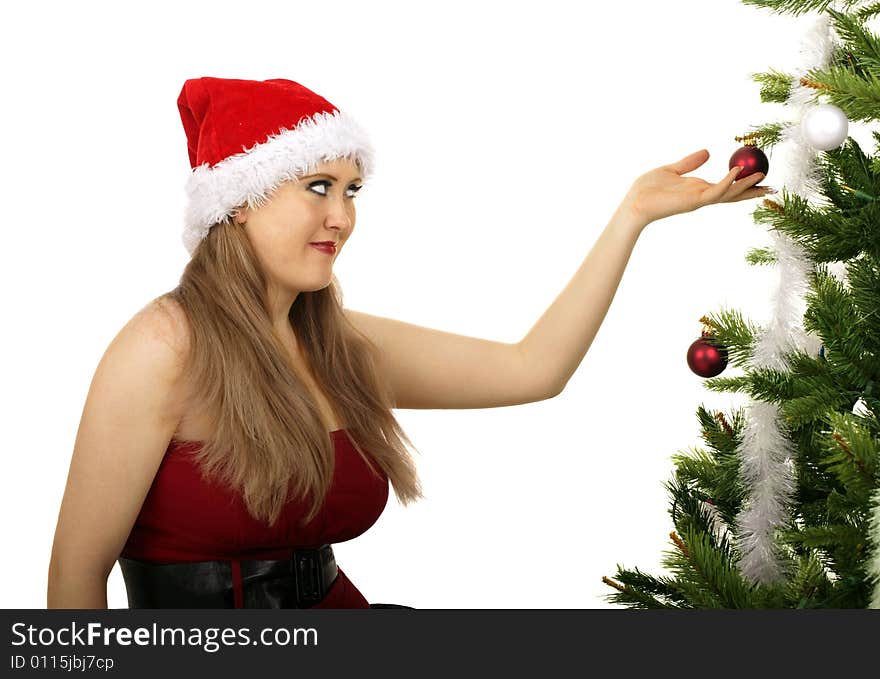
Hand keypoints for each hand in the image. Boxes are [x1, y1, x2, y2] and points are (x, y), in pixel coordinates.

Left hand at [619, 148, 774, 225]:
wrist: (634, 200)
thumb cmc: (648, 188)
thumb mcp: (673, 169)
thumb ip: (690, 162)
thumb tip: (708, 152)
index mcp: (699, 189)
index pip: (727, 187)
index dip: (745, 184)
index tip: (762, 178)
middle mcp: (702, 196)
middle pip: (734, 194)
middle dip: (753, 191)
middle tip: (773, 186)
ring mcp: (699, 199)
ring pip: (729, 193)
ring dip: (746, 186)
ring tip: (763, 176)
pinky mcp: (693, 201)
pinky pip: (715, 191)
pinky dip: (727, 182)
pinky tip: (737, 172)